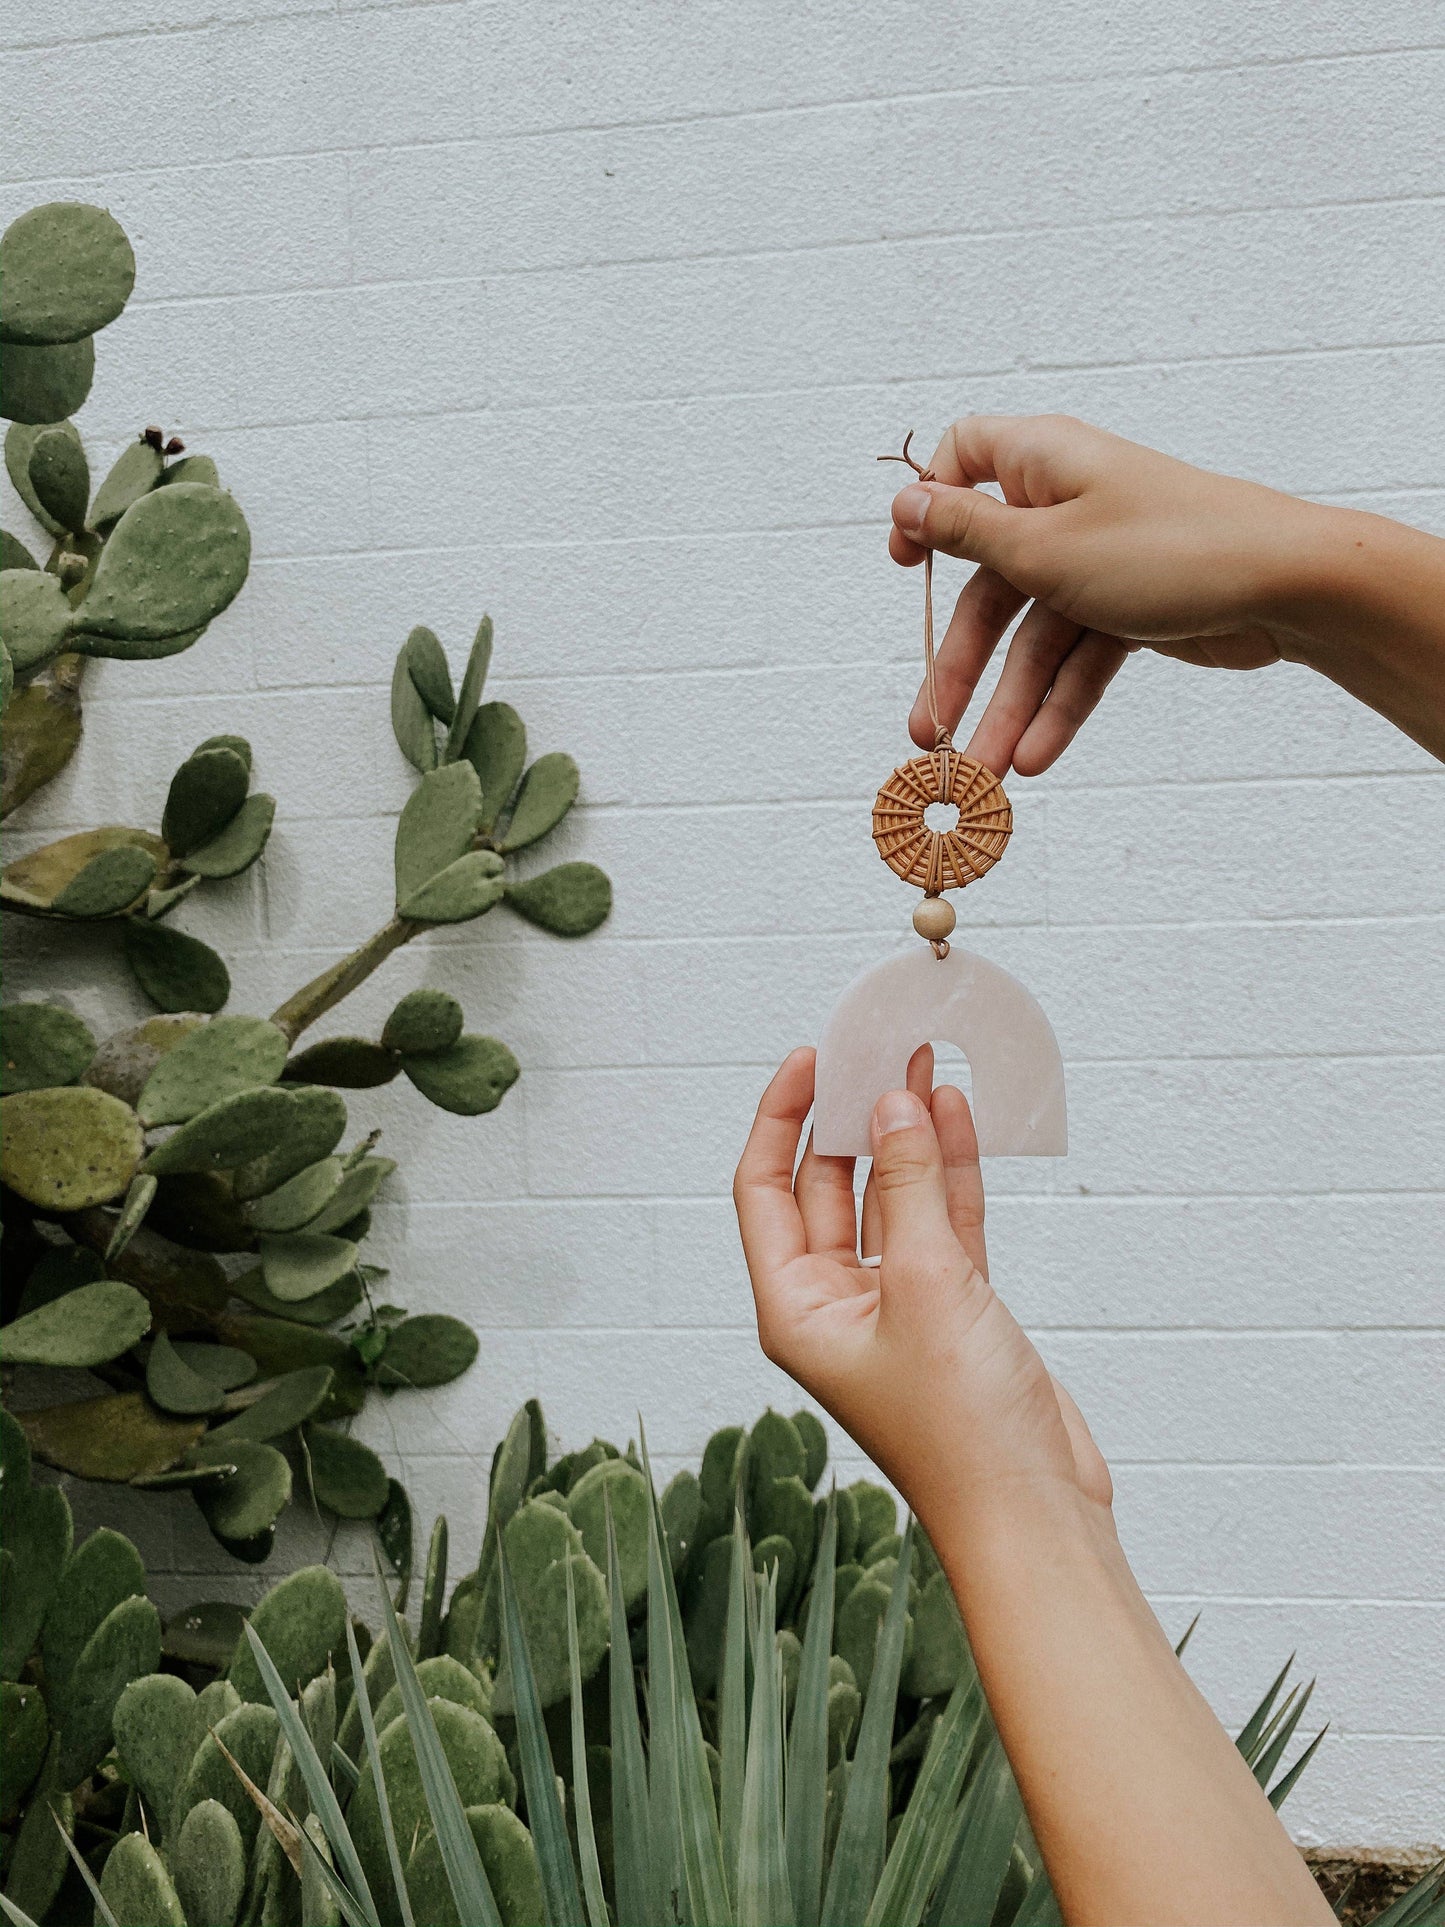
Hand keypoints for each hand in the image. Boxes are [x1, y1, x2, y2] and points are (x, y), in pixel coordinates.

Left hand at [733, 1044, 1110, 1537]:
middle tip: (876, 1049)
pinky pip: (941, 1223)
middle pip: (826, 1187)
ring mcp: (897, 1307)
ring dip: (905, 1136)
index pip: (765, 1189)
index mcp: (796, 1309)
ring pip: (891, 1199)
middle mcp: (837, 1305)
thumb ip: (908, 1189)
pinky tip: (956, 1118)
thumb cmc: (962, 1434)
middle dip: (850, 1117)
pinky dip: (949, 1173)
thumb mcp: (927, 1287)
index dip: (781, 1119)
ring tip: (920, 1062)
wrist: (1036, 1513)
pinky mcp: (954, 1312)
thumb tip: (891, 1105)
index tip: (809, 1059)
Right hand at [889, 413, 1324, 775]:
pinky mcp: (1130, 609)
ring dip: (1007, 708)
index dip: (927, 508)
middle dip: (960, 664)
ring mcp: (1098, 561)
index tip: (907, 566)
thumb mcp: (1044, 547)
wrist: (1286, 587)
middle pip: (988, 586)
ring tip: (985, 773)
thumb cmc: (1170, 547)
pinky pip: (1078, 661)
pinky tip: (1036, 756)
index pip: (963, 459)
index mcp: (1041, 464)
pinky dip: (1058, 706)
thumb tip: (904, 502)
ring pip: (1033, 639)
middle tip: (929, 732)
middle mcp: (1065, 506)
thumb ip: (966, 532)